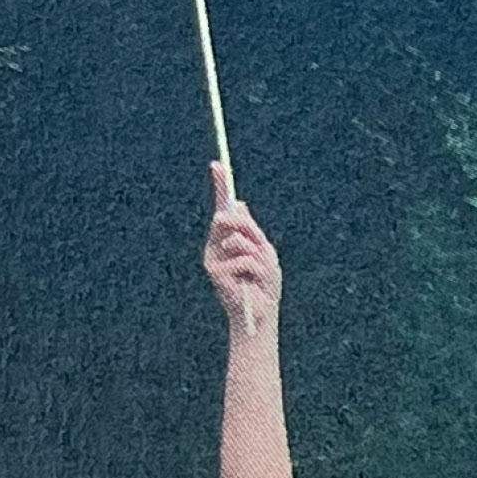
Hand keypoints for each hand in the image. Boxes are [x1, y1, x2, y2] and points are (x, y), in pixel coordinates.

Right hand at [203, 162, 280, 336]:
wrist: (259, 312)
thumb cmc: (264, 284)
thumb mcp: (263, 252)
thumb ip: (250, 230)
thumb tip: (239, 203)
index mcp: (228, 239)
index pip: (223, 208)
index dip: (220, 186)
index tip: (217, 164)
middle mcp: (216, 245)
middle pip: (228, 217)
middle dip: (247, 228)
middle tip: (259, 246)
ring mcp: (212, 257)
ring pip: (238, 238)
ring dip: (256, 254)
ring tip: (258, 273)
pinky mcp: (213, 270)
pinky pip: (243, 256)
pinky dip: (255, 268)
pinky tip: (252, 282)